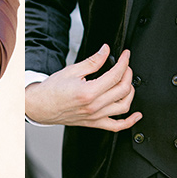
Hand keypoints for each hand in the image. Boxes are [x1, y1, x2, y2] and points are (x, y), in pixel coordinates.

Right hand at [22, 45, 141, 130]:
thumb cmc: (52, 90)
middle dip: (128, 74)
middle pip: (122, 90)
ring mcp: (95, 117)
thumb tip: (106, 51)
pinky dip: (129, 122)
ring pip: (123, 107)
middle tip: (126, 65)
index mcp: (88, 92)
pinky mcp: (94, 123)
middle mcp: (93, 106)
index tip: (126, 55)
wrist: (40, 106)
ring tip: (128, 82)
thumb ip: (93, 61)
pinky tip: (136, 115)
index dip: (124, 63)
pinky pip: (116, 126)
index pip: (115, 76)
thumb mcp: (72, 70)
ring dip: (130, 92)